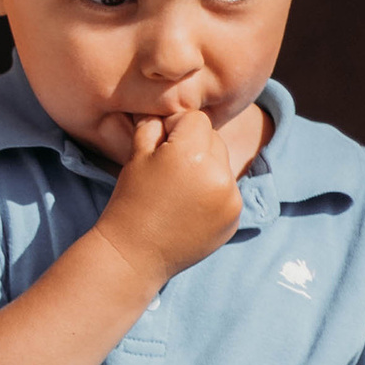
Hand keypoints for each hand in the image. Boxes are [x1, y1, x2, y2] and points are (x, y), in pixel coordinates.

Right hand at [97, 101, 247, 289]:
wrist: (133, 255)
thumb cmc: (129, 202)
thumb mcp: (136, 156)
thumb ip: (154, 125)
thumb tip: (166, 109)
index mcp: (192, 153)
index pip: (196, 119)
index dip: (177, 128)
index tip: (161, 147)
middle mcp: (218, 173)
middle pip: (214, 139)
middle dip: (195, 147)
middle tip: (170, 170)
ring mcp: (230, 198)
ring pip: (223, 164)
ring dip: (206, 170)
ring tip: (180, 191)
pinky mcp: (234, 217)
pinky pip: (228, 190)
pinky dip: (214, 194)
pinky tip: (190, 208)